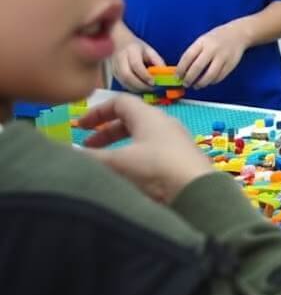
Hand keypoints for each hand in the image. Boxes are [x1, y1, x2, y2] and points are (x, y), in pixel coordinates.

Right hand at [78, 93, 211, 202]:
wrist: (197, 192)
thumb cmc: (157, 168)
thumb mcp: (118, 162)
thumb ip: (91, 158)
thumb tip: (68, 154)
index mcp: (149, 116)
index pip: (120, 102)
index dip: (97, 112)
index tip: (80, 126)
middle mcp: (164, 124)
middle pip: (130, 120)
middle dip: (106, 132)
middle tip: (87, 148)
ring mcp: (176, 142)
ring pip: (141, 138)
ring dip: (120, 148)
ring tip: (104, 164)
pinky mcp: (181, 160)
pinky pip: (153, 153)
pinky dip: (135, 159)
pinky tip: (128, 177)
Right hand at [111, 38, 165, 91]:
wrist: (119, 41)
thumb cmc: (137, 47)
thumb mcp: (149, 50)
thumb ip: (157, 61)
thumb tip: (165, 74)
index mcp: (131, 50)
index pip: (136, 65)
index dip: (145, 76)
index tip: (154, 82)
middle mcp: (120, 58)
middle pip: (127, 76)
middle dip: (140, 85)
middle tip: (152, 89)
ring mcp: (114, 66)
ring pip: (124, 82)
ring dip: (136, 89)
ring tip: (148, 90)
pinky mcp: (113, 73)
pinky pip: (122, 84)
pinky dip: (132, 88)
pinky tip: (140, 89)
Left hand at [178, 23, 247, 89]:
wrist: (238, 34)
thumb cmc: (216, 38)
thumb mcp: (203, 40)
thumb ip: (194, 52)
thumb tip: (183, 69)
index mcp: (202, 42)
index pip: (188, 57)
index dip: (181, 69)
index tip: (177, 76)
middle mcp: (212, 49)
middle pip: (198, 67)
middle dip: (189, 78)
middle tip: (185, 84)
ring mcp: (223, 57)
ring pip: (210, 75)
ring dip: (201, 83)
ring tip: (196, 86)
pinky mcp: (231, 64)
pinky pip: (220, 77)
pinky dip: (212, 82)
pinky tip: (208, 82)